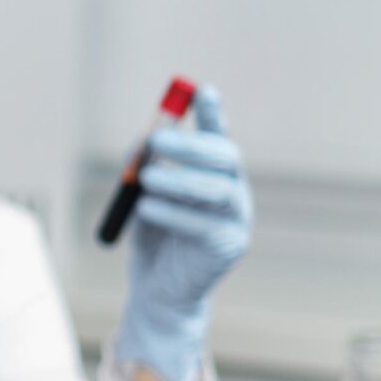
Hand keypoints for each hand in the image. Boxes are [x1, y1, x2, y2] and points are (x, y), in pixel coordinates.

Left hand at [121, 82, 251, 380]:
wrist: (159, 289)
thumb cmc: (154, 237)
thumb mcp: (143, 195)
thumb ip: (145, 166)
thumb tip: (144, 139)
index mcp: (216, 173)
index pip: (218, 136)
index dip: (212, 114)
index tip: (202, 90)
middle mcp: (233, 190)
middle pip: (223, 157)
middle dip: (190, 145)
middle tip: (154, 141)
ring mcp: (236, 217)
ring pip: (215, 189)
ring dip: (178, 179)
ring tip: (145, 180)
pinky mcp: (229, 245)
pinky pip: (203, 224)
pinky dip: (173, 213)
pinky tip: (147, 208)